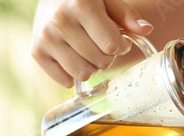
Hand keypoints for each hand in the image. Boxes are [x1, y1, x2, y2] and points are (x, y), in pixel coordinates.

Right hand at [31, 0, 152, 87]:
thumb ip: (127, 15)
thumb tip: (146, 29)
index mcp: (80, 5)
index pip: (112, 45)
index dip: (121, 45)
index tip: (119, 38)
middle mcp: (59, 22)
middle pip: (100, 62)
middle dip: (107, 56)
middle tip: (102, 44)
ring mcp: (46, 38)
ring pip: (83, 74)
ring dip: (92, 67)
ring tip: (89, 51)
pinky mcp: (36, 52)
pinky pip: (65, 80)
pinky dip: (73, 74)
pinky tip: (73, 57)